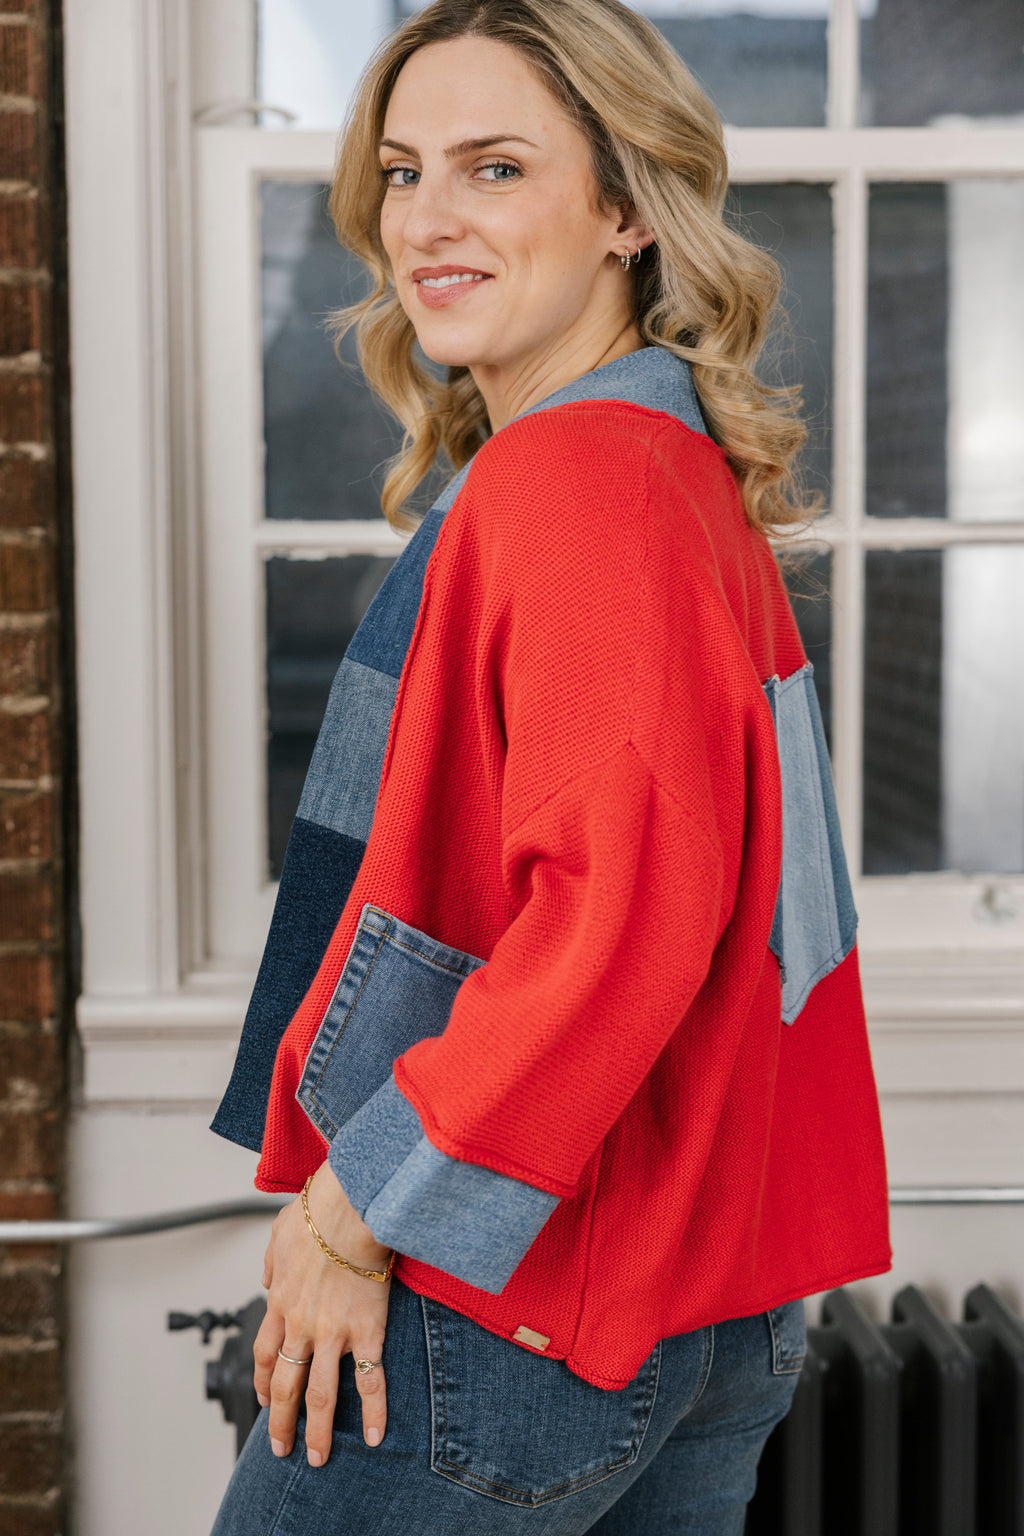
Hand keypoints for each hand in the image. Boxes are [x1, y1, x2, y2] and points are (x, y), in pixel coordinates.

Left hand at [253, 1161, 393, 1464]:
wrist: (347, 1206)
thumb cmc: (317, 1211)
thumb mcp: (279, 1233)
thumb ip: (271, 1261)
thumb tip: (267, 1277)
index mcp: (279, 1301)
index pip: (264, 1353)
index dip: (263, 1380)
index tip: (265, 1398)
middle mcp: (300, 1325)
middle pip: (285, 1384)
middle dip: (280, 1420)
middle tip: (280, 1447)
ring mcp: (332, 1333)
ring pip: (319, 1394)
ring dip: (318, 1431)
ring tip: (318, 1458)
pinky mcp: (365, 1331)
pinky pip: (369, 1379)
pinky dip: (373, 1410)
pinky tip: (376, 1435)